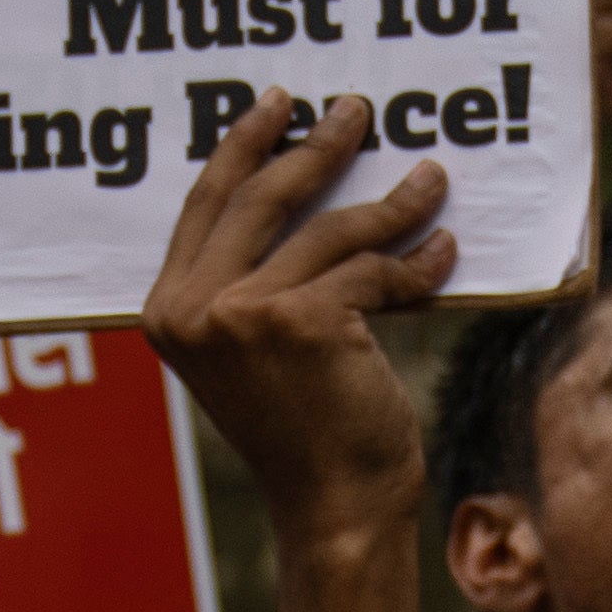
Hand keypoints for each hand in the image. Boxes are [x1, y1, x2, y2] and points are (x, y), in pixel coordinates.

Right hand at [141, 94, 457, 553]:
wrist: (334, 506)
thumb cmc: (305, 433)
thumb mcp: (254, 352)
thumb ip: (251, 283)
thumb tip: (309, 192)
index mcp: (168, 311)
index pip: (207, 205)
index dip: (244, 147)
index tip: (278, 105)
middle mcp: (194, 308)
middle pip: (262, 197)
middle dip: (316, 147)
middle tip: (356, 110)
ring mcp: (243, 312)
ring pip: (331, 229)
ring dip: (392, 201)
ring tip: (431, 179)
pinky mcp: (304, 319)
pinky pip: (372, 269)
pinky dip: (416, 261)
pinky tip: (443, 252)